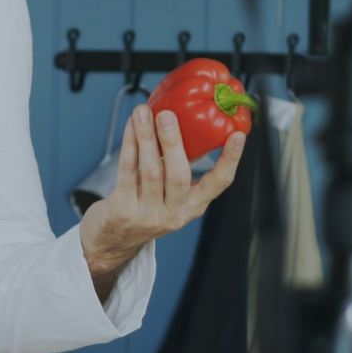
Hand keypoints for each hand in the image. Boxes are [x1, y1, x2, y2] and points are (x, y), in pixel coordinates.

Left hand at [83, 104, 245, 270]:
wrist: (113, 240)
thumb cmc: (145, 205)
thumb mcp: (170, 194)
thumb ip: (178, 165)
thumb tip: (184, 121)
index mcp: (193, 206)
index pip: (219, 183)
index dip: (230, 160)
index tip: (237, 135)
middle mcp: (175, 213)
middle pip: (179, 175)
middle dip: (173, 142)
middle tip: (168, 115)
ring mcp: (149, 214)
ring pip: (151, 171)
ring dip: (147, 137)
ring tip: (143, 113)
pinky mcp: (124, 210)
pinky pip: (127, 172)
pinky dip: (129, 145)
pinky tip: (131, 127)